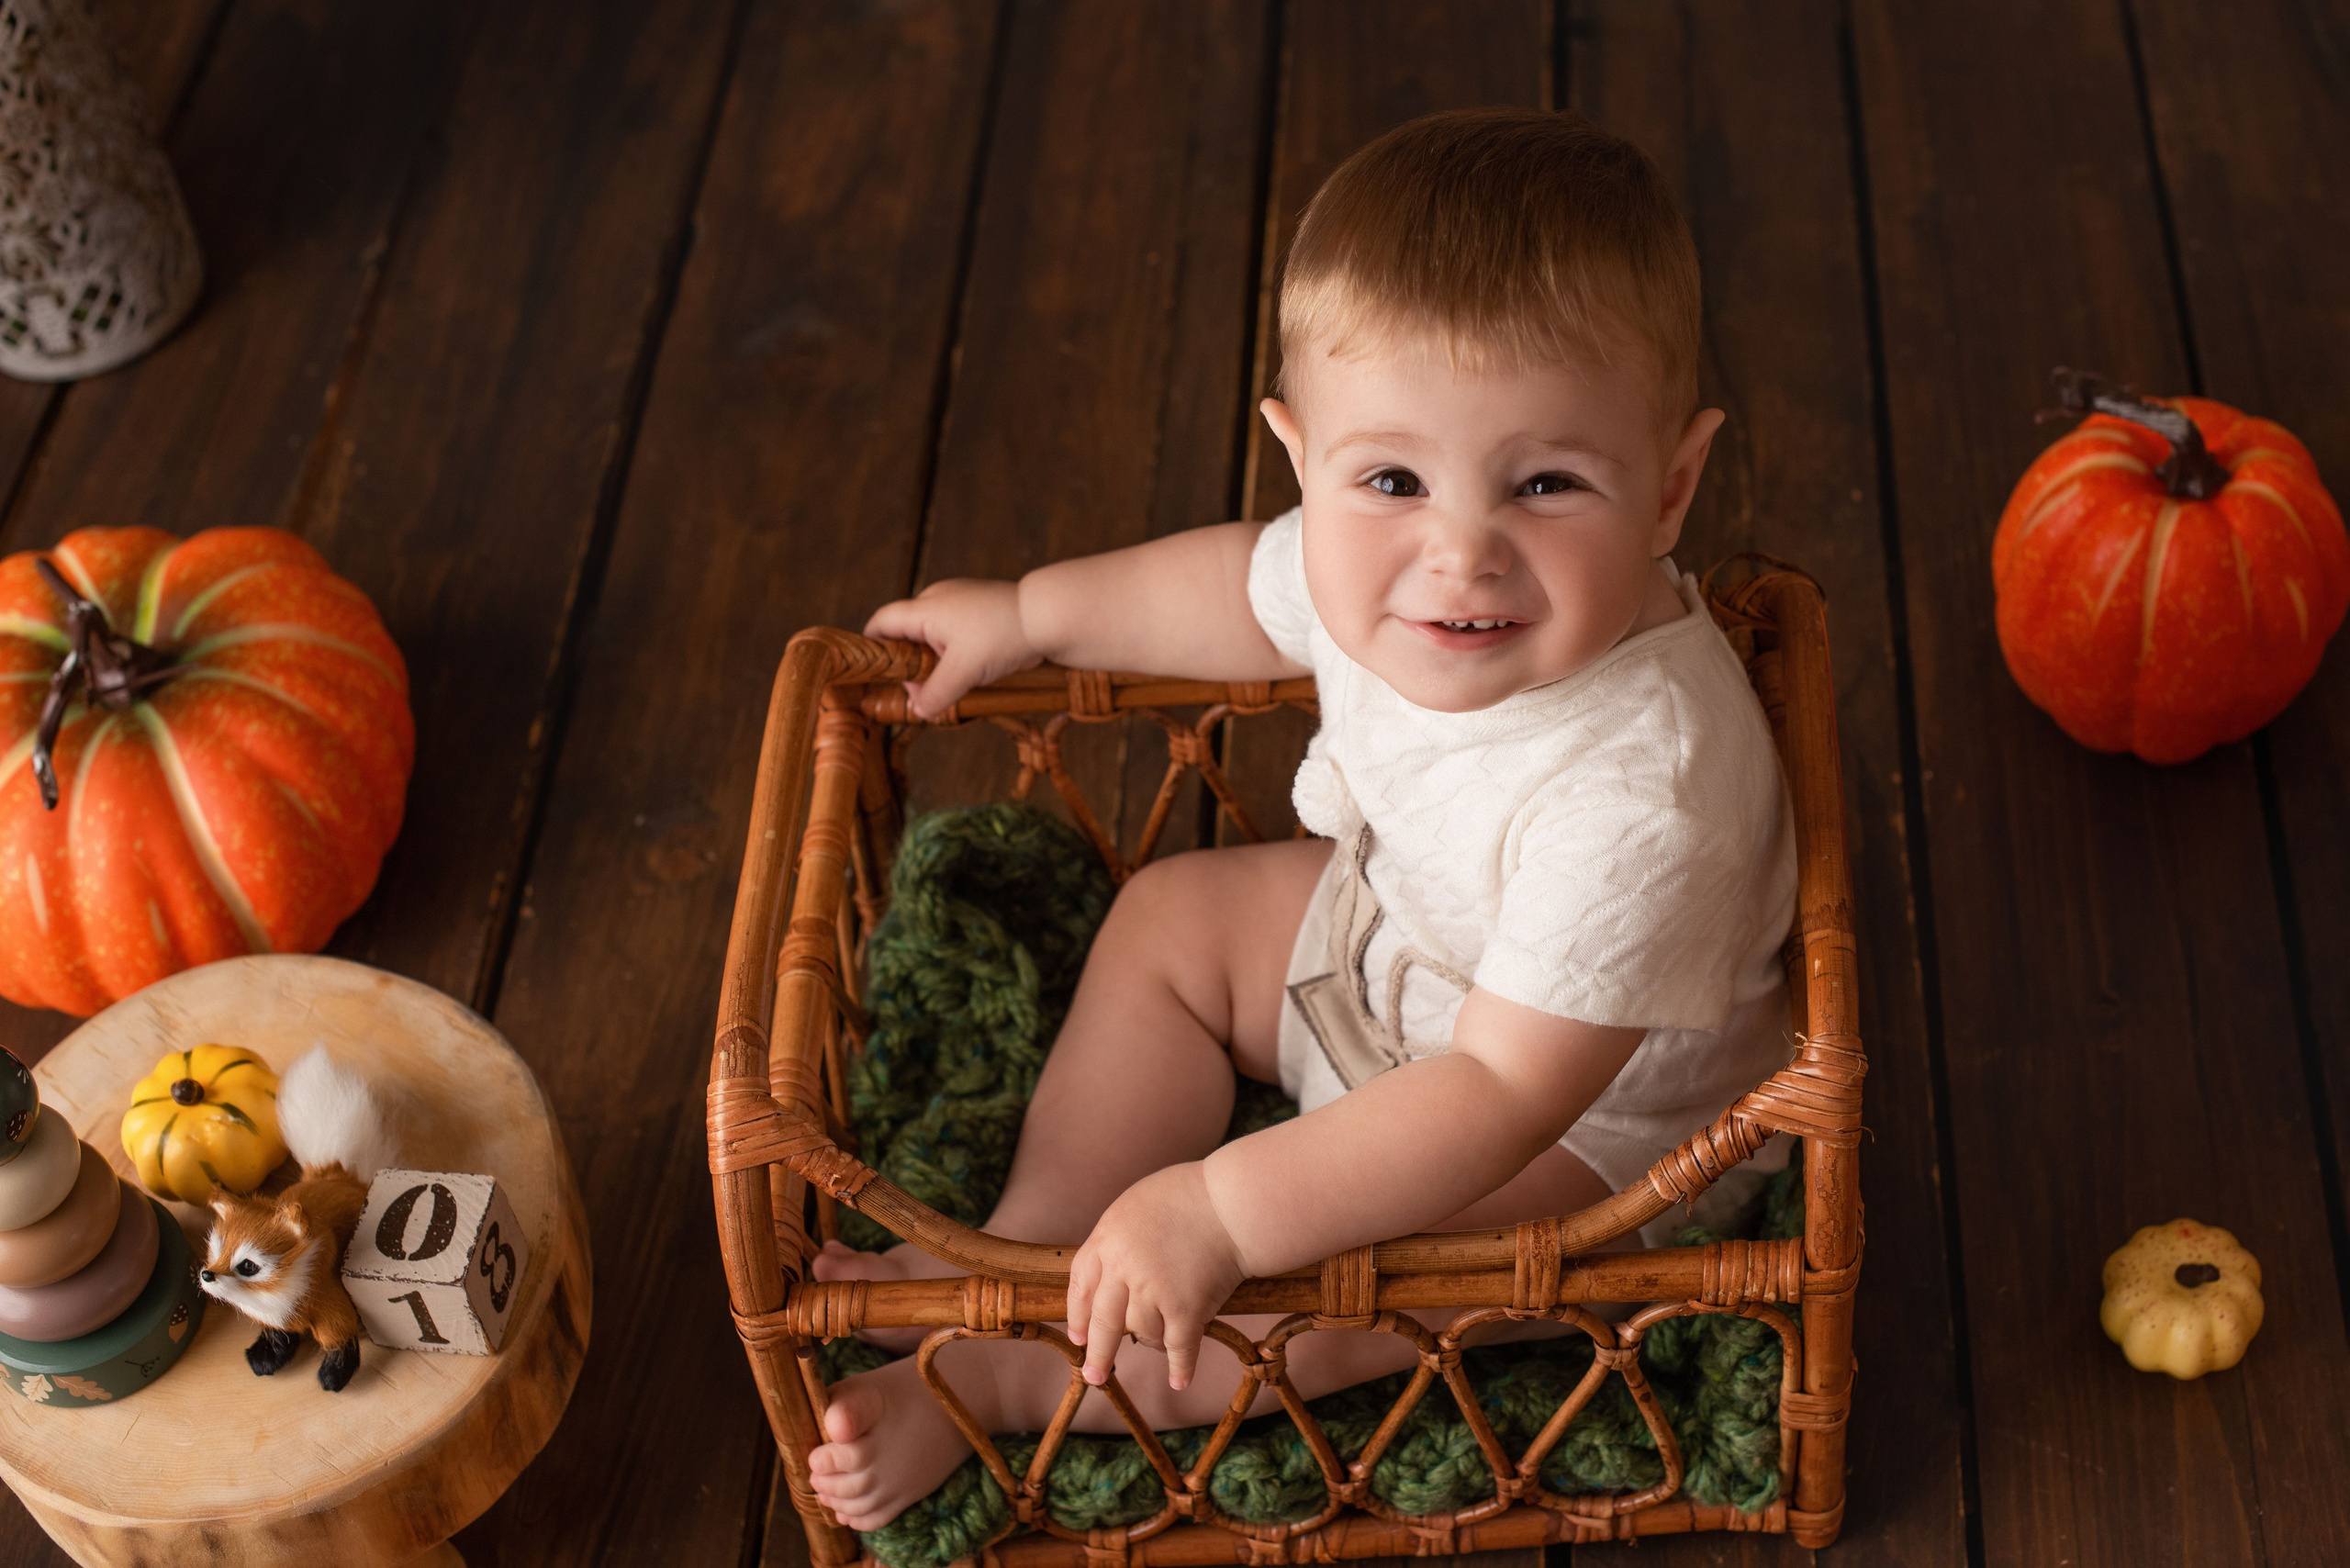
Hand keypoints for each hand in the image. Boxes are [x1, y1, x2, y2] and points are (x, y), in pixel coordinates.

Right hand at [864, 578, 1038, 718]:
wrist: (1050, 617)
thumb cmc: (1003, 635)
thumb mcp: (964, 672)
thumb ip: (936, 693)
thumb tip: (919, 710)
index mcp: (925, 608)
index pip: (882, 623)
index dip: (873, 649)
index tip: (875, 677)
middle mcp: (938, 601)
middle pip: (907, 637)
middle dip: (913, 668)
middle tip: (928, 693)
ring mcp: (960, 604)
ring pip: (934, 641)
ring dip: (939, 667)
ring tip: (959, 684)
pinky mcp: (979, 614)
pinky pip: (956, 640)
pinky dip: (958, 659)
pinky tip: (976, 674)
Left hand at [1066, 1163, 1244, 1390]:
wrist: (1233, 1202)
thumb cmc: (1190, 1195)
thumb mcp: (1136, 1205)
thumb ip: (1119, 1238)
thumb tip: (1112, 1271)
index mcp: (1107, 1238)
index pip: (1081, 1284)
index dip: (1077, 1314)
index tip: (1077, 1336)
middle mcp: (1124, 1268)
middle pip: (1103, 1320)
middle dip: (1097, 1353)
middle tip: (1094, 1376)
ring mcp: (1153, 1290)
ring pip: (1142, 1333)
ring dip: (1151, 1341)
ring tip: (1161, 1342)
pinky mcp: (1186, 1309)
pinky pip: (1179, 1347)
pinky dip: (1180, 1367)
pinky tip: (1179, 1381)